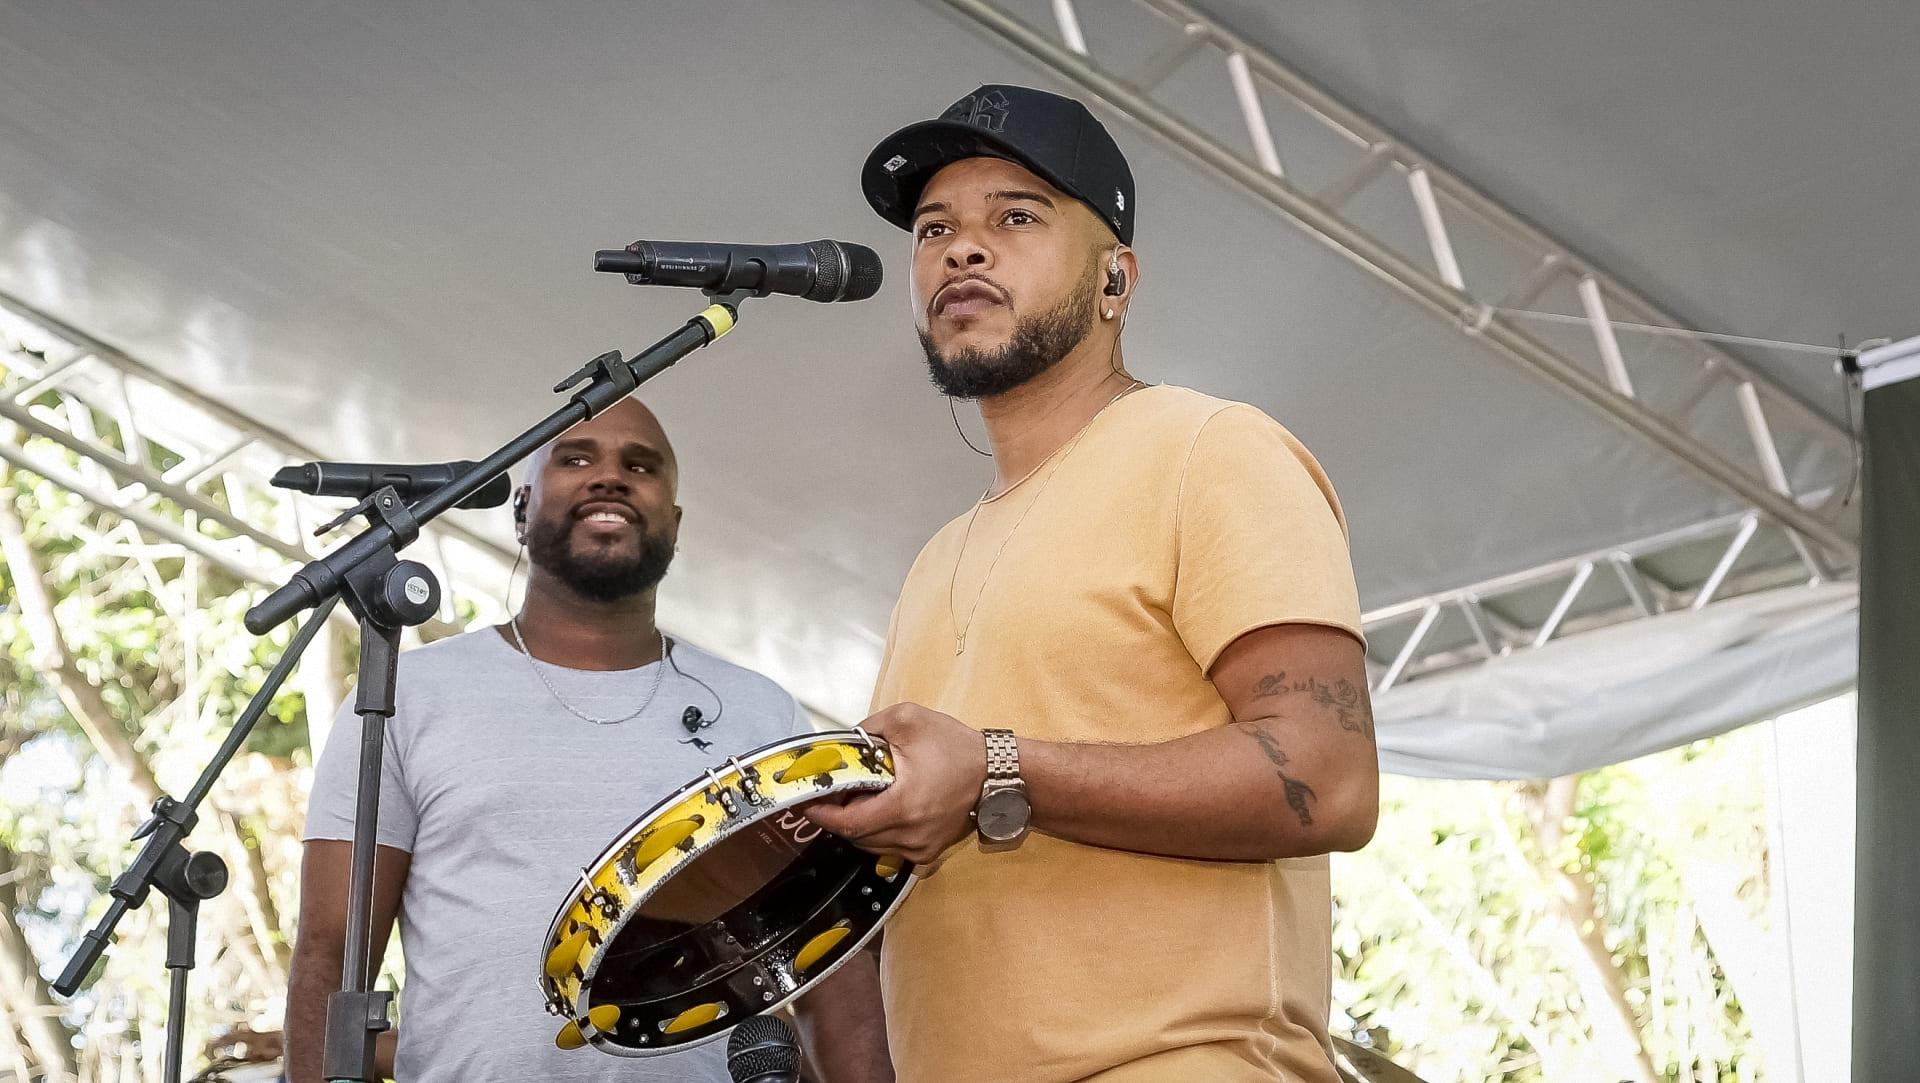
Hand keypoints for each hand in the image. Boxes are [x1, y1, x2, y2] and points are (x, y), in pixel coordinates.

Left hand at [801, 703, 987, 865]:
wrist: (997, 773)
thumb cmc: (956, 747)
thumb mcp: (908, 720)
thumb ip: (868, 728)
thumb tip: (842, 743)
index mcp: (903, 807)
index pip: (848, 823)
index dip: (822, 814)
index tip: (806, 801)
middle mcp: (910, 836)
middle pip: (855, 836)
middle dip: (838, 815)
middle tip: (833, 791)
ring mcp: (920, 848)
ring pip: (871, 844)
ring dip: (858, 823)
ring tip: (860, 796)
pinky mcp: (928, 852)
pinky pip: (889, 847)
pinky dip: (878, 830)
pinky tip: (882, 807)